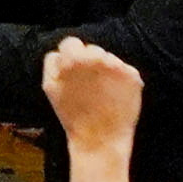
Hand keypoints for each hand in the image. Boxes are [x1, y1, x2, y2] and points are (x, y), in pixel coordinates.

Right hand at [41, 37, 142, 158]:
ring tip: (101, 91)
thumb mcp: (49, 87)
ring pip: (108, 58)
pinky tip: (114, 94)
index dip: (69, 55)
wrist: (100, 139)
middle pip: (91, 48)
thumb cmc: (72, 115)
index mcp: (73, 59)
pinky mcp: (133, 76)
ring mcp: (117, 66)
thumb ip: (51, 63)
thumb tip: (60, 52)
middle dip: (88, 61)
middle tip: (87, 83)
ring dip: (104, 69)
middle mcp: (97, 58)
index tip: (72, 69)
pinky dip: (119, 80)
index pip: (70, 42)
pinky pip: (124, 70)